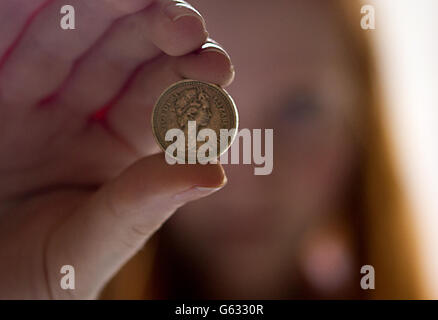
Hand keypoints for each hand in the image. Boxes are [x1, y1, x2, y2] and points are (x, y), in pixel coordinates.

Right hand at [0, 0, 232, 298]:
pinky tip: (59, 1)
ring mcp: (37, 102)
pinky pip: (11, 41)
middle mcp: (86, 120)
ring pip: (75, 42)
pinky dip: (31, 15)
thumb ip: (144, 206)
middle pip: (130, 63)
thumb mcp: (88, 249)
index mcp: (122, 154)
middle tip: (186, 25)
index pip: (166, 108)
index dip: (192, 86)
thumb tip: (215, 172)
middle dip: (158, 38)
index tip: (218, 69)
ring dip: (104, 15)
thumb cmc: (33, 281)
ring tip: (136, 0)